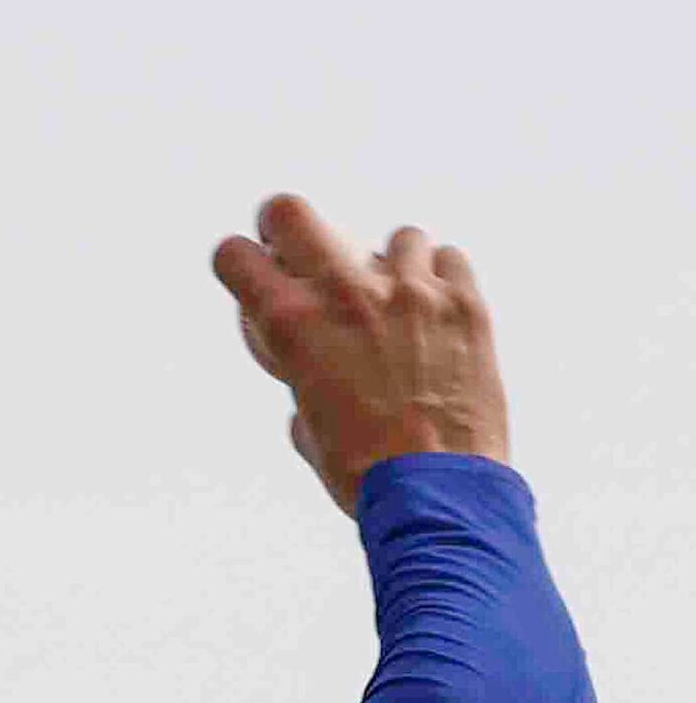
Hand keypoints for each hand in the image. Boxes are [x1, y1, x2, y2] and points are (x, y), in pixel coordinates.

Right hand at [211, 193, 509, 515]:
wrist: (437, 489)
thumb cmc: (363, 471)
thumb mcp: (308, 425)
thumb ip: (304, 379)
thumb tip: (313, 371)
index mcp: (292, 326)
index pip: (236, 257)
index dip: (237, 262)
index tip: (248, 270)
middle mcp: (346, 294)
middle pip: (293, 214)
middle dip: (285, 227)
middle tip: (295, 248)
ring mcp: (411, 291)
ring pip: (394, 237)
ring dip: (388, 265)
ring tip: (396, 302)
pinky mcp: (465, 302)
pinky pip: (446, 259)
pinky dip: (438, 280)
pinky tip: (435, 311)